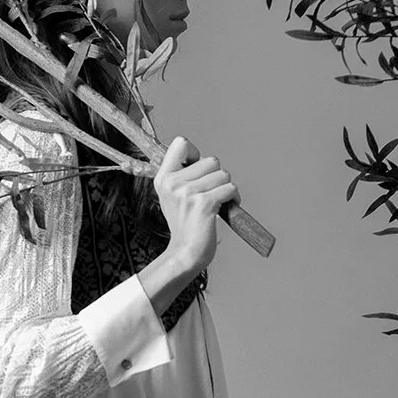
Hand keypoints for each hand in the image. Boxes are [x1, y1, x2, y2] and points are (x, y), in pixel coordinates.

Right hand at [152, 136, 235, 274]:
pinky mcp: (204, 203)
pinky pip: (230, 188)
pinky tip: (226, 207)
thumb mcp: (173, 197)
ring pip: (223, 174)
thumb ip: (181, 175)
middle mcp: (173, 183)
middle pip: (211, 160)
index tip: (197, 170)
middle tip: (211, 193)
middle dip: (217, 176)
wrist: (185, 254)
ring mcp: (188, 193)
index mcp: (163, 179)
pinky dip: (234, 197)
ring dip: (226, 188)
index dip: (195, 153)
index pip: (181, 143)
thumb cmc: (185, 226)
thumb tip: (199, 158)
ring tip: (218, 202)